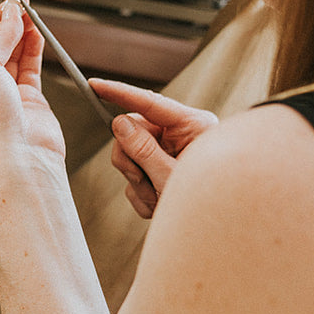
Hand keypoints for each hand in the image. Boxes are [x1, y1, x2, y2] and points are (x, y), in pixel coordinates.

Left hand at [0, 0, 66, 175]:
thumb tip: (10, 15)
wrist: (19, 159)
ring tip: (32, 15)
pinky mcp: (29, 99)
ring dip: (22, 33)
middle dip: (8, 24)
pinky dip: (34, 48)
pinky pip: (30, 67)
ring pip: (14, 54)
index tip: (6, 5)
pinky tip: (37, 33)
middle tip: (22, 5)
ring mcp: (5, 94)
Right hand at [88, 79, 217, 218]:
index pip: (150, 103)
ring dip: (137, 182)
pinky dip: (142, 195)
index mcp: (192, 126)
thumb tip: (119, 123)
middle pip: (133, 132)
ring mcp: (171, 153)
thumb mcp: (172, 177)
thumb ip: (144, 149)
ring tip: (157, 199)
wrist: (219, 229)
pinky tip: (158, 206)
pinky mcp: (162, 170)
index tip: (94, 84)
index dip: (120, 93)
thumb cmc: (208, 204)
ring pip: (131, 156)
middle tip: (142, 181)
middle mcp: (181, 135)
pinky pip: (136, 177)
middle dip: (131, 160)